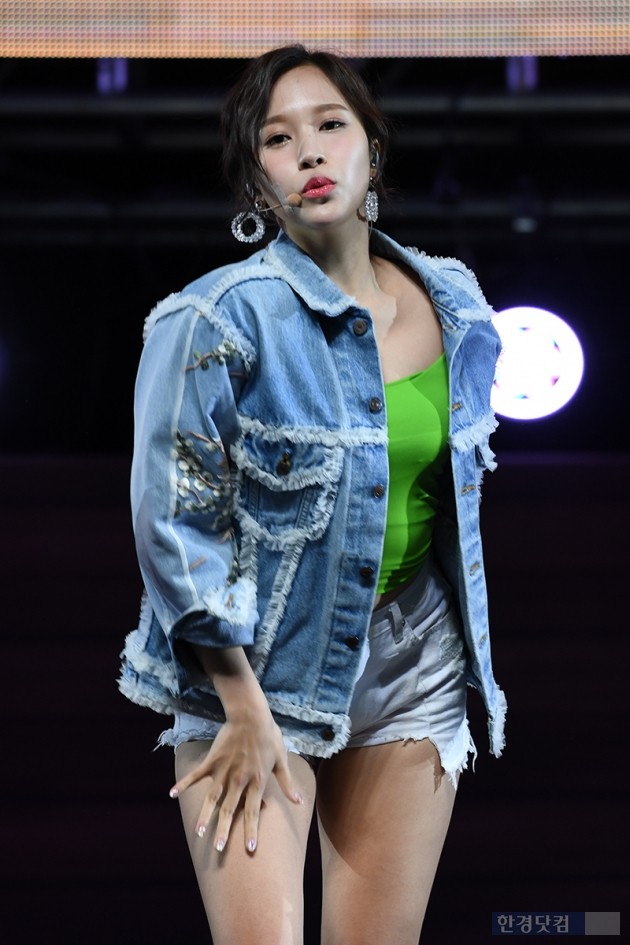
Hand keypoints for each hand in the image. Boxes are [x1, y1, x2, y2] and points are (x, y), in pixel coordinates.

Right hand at [169, 708, 302, 853]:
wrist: (251, 716)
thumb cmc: (269, 736)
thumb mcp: (281, 760)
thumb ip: (287, 783)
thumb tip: (300, 801)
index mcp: (256, 782)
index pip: (253, 811)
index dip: (251, 831)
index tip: (249, 849)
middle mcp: (239, 780)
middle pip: (230, 811)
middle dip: (224, 831)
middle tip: (217, 849)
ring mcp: (224, 771)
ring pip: (212, 798)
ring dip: (205, 816)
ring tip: (198, 832)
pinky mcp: (213, 760)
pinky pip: (196, 775)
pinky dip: (184, 783)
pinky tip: (172, 794)